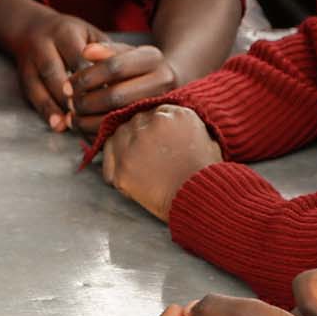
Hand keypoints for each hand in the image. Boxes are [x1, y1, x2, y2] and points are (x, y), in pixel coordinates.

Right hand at [0, 0, 103, 132]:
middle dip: (71, 94)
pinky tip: (58, 125)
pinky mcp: (23, 77)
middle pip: (54, 71)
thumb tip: (130, 78)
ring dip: (57, 107)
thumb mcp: (91, 35)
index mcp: (64, 32)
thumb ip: (108, 53)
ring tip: (73, 124)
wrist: (30, 27)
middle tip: (91, 113)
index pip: (79, 56)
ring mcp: (29, 62)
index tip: (111, 94)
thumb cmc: (71, 35)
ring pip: (40, 85)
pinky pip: (32, 96)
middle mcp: (42, 45)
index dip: (93, 77)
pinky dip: (46, 112)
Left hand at [70, 41, 182, 136]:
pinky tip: (84, 127)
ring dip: (88, 119)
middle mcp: (163, 82)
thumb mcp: (121, 51)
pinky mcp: (153, 124)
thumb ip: (103, 51)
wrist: (163, 80)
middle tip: (69, 103)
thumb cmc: (133, 64)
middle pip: (116, 96)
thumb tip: (85, 52)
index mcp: (153, 58)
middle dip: (86, 101)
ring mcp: (160, 104)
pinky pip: (122, 131)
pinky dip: (98, 131)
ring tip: (73, 116)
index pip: (114, 67)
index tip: (67, 85)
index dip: (86, 77)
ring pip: (119, 117)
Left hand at [99, 104, 222, 220]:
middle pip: (135, 121)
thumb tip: (172, 125)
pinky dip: (114, 165)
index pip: (155, 112)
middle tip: (151, 152)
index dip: (157, 127)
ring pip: (118, 136)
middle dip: (142, 135)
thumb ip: (185, 125)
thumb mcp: (208, 139)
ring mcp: (132, 147)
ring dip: (125, 146)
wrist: (203, 203)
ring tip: (140, 162)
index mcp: (176, 115)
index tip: (160, 139)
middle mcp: (150, 125)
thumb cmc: (209, 175)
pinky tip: (126, 173)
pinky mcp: (121, 170)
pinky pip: (108, 161)